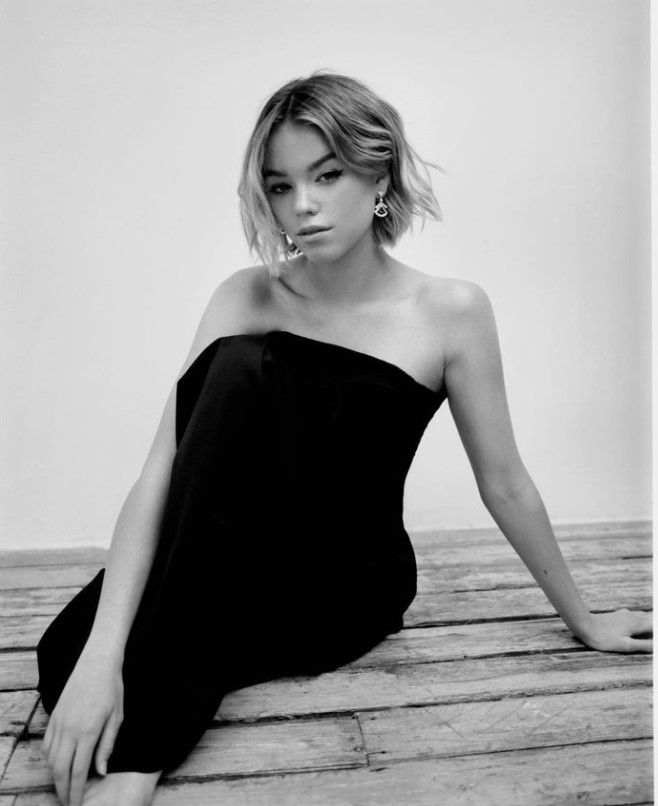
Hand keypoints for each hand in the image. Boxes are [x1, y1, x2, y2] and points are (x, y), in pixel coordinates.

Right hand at [42, 650, 123, 805]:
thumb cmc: (112, 687)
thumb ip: (107, 745)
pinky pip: (47, 744)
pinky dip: (50, 758)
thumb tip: (100, 771)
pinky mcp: (54, 715)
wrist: (97, 661)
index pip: (77, 771)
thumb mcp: (117, 717)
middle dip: (62, 790)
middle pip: (60, 770)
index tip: (77, 804)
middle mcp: (69, 729)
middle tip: (68, 801)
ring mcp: (59, 722)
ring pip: (50, 758)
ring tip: (64, 785)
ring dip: (55, 775)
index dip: (76, 792)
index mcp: (87, 731)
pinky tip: (58, 763)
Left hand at [575, 609, 652, 652]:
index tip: (654, 641)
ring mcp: (624, 614)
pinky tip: (638, 624)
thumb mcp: (625, 645)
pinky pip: (635, 615)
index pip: (654, 626)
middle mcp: (632, 616)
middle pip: (650, 619)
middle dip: (653, 627)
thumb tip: (656, 645)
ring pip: (643, 616)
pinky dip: (641, 620)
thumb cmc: (604, 638)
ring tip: (648, 630)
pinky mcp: (617, 615)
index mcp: (637, 624)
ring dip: (649, 622)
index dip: (655, 634)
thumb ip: (644, 644)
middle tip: (651, 637)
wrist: (584, 625)